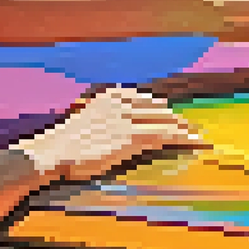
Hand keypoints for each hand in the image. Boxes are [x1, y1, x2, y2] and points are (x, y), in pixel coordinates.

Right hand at [17, 87, 205, 182]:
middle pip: (158, 108)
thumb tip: (117, 130)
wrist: (51, 152)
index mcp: (110, 96)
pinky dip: (182, 138)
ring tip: (198, 136)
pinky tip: (193, 143)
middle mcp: (120, 101)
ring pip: (164, 120)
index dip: (163, 111)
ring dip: (183, 128)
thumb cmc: (64, 145)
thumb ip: (105, 120)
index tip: (175, 118)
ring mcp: (125, 117)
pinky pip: (163, 134)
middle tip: (192, 128)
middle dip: (176, 118)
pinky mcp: (130, 136)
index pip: (146, 101)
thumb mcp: (87, 123)